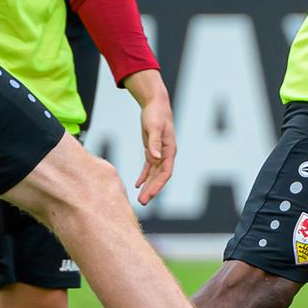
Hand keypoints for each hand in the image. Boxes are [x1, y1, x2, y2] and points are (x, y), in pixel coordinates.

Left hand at [123, 70, 176, 201]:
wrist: (155, 104)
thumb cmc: (156, 114)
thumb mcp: (154, 127)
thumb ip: (155, 143)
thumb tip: (155, 158)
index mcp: (169, 150)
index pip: (166, 173)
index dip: (158, 185)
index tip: (150, 195)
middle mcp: (166, 154)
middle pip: (160, 177)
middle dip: (152, 190)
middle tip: (142, 203)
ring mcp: (159, 153)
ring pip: (154, 174)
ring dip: (148, 186)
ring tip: (141, 199)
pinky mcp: (152, 150)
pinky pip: (148, 168)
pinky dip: (143, 176)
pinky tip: (137, 185)